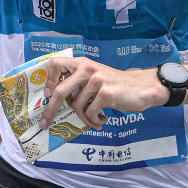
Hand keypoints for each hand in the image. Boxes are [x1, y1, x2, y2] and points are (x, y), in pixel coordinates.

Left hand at [41, 56, 162, 130]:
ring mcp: (97, 81)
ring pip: (77, 107)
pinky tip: (102, 119)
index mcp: (82, 63)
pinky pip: (90, 114)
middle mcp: (87, 69)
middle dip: (50, 110)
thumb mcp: (94, 77)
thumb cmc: (115, 85)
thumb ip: (78, 82)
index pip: (55, 64)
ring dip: (84, 118)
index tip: (48, 95)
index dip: (48, 80)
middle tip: (45, 123)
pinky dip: (94, 120)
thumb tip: (54, 100)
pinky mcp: (106, 94)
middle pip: (60, 91)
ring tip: (94, 119)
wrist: (142, 88)